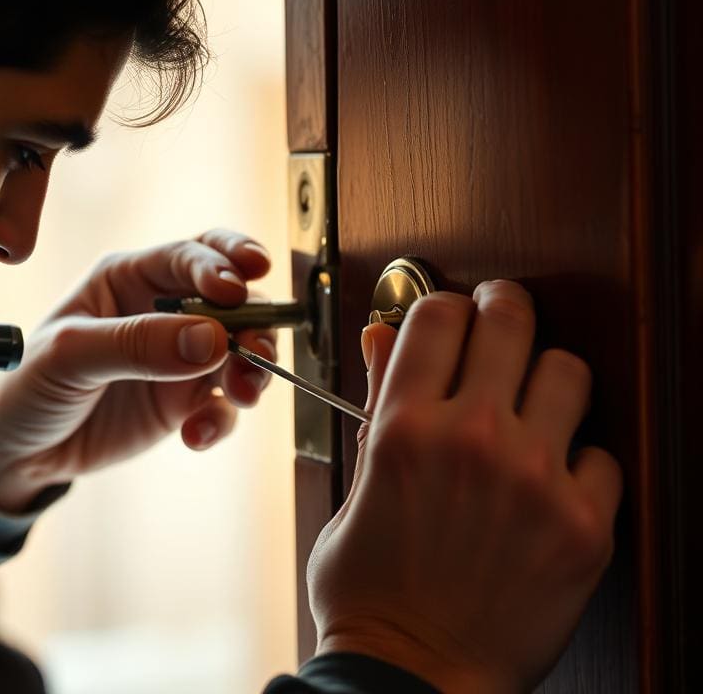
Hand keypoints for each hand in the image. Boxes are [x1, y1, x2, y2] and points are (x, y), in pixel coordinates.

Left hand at [0, 229, 276, 511]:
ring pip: (242, 351)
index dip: (222, 264)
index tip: (235, 290)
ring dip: (251, 371)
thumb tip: (214, 339)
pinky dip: (221, 419)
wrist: (19, 450)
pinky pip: (223, 405)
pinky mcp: (186, 401)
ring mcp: (180, 357)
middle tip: (256, 351)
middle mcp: (164, 310)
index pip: (190, 254)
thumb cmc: (30, 384)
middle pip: (234, 300)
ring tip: (240, 395)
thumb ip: (137, 343)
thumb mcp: (70, 355)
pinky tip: (194, 436)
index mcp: (130, 277)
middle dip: (254, 323)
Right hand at [307, 280, 622, 692]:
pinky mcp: (583, 526)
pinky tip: (555, 478)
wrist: (416, 678)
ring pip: (570, 370)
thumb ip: (376, 404)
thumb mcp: (354, 487)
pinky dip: (583, 459)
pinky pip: (605, 455)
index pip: (437, 313)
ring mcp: (534, 479)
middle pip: (510, 318)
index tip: (454, 315)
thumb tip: (381, 337)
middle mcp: (472, 440)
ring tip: (535, 401)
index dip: (444, 304)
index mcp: (404, 427)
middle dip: (504, 307)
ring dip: (549, 377)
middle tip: (503, 317)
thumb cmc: (370, 591)